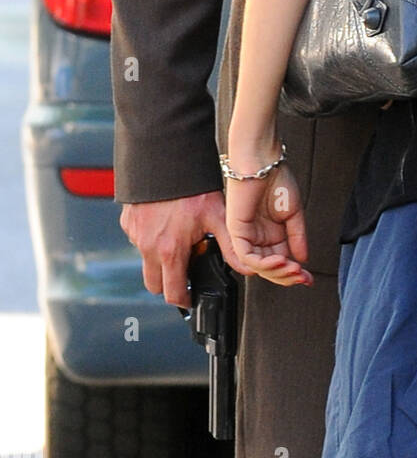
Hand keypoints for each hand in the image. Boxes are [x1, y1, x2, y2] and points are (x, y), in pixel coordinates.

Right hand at [120, 191, 253, 306]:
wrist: (164, 157)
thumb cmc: (190, 185)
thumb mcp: (217, 215)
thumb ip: (230, 246)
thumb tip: (247, 268)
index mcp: (170, 251)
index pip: (172, 294)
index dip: (184, 300)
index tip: (191, 297)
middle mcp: (148, 247)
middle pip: (154, 285)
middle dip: (168, 283)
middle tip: (185, 270)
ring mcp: (135, 234)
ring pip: (145, 261)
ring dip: (159, 259)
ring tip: (179, 240)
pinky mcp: (128, 221)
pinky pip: (137, 239)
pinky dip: (150, 238)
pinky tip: (166, 222)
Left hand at [225, 163, 312, 287]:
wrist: (262, 161)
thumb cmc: (276, 177)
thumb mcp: (294, 212)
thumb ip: (297, 236)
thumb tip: (303, 258)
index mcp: (272, 231)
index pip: (281, 260)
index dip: (294, 272)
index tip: (308, 277)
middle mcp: (259, 236)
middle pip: (270, 268)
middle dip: (287, 276)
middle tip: (302, 276)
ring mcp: (247, 235)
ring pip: (259, 266)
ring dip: (277, 272)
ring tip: (293, 269)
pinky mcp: (236, 231)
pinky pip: (246, 256)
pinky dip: (263, 263)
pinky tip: (280, 260)